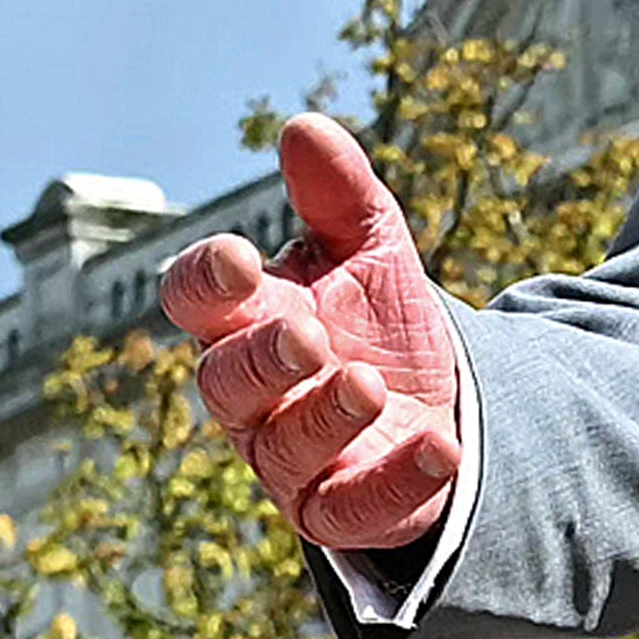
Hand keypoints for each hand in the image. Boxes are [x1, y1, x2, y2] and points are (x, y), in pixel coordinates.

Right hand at [158, 113, 466, 555]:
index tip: (239, 257)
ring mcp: (290, 458)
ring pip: (281, 448)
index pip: (196, 299)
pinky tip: (438, 448)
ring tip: (368, 383)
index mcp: (244, 320)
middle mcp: (253, 395)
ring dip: (323, 416)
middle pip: (225, 382)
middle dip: (262, 359)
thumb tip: (303, 128)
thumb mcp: (371, 248)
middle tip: (310, 337)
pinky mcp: (340, 510)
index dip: (207, 281)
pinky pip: (353, 508)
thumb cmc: (379, 321)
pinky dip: (395, 480)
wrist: (443, 403)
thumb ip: (339, 194)